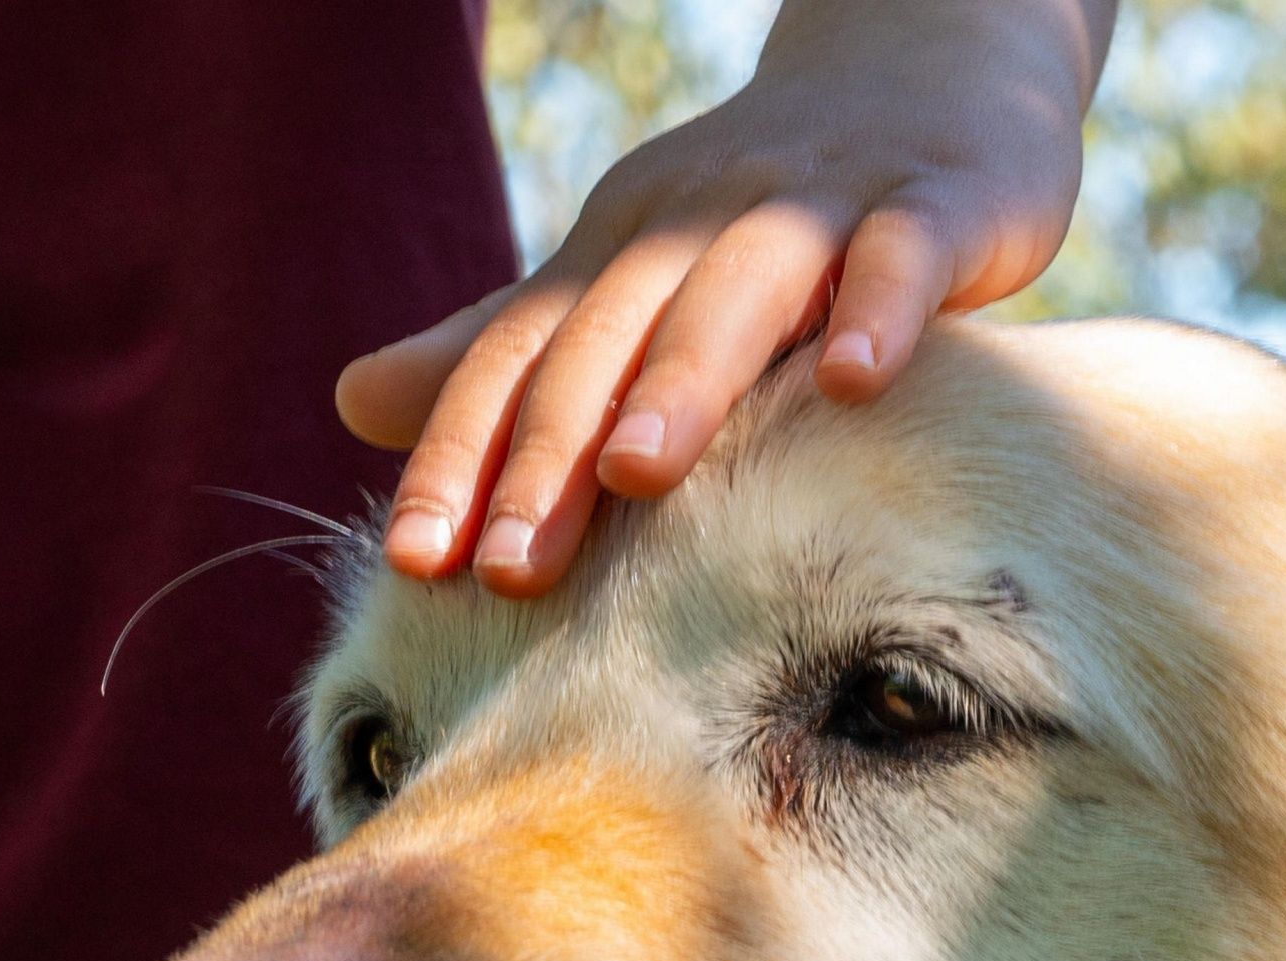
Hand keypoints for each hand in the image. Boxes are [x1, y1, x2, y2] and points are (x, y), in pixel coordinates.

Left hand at [342, 0, 1110, 595]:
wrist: (928, 69)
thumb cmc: (770, 211)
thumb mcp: (634, 275)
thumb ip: (512, 347)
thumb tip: (352, 401)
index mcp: (622, 250)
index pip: (523, 359)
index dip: (466, 455)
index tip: (417, 566)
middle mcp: (701, 222)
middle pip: (613, 337)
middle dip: (555, 448)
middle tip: (509, 563)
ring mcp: (819, 207)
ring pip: (741, 292)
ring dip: (687, 378)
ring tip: (639, 470)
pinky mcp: (934, 204)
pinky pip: (902, 255)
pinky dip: (878, 310)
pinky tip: (854, 382)